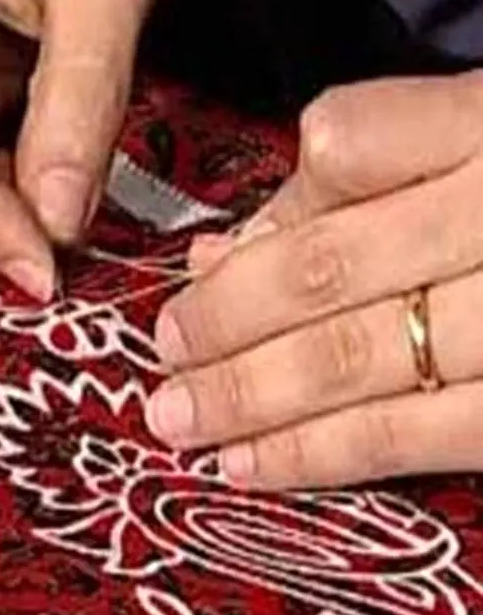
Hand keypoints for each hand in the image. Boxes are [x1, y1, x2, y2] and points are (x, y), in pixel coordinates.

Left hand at [147, 70, 482, 488]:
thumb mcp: (481, 149)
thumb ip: (362, 185)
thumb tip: (222, 254)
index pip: (350, 147)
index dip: (263, 220)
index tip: (198, 273)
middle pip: (332, 269)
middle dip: (226, 324)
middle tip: (163, 357)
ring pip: (364, 357)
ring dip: (249, 399)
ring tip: (176, 421)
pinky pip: (424, 434)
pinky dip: (322, 455)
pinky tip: (249, 468)